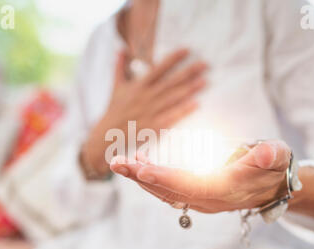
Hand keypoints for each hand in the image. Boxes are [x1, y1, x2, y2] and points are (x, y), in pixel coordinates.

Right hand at [83, 49, 207, 176]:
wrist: (108, 135)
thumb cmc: (114, 110)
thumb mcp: (116, 87)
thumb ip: (120, 67)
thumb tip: (120, 49)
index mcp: (138, 86)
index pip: (158, 68)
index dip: (173, 58)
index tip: (187, 50)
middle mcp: (145, 97)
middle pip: (171, 82)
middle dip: (189, 72)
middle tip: (205, 64)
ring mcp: (150, 112)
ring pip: (173, 98)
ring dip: (190, 89)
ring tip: (205, 81)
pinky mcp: (153, 126)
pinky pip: (171, 117)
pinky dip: (183, 110)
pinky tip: (196, 104)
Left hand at [110, 140, 290, 212]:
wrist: (271, 185)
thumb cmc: (272, 166)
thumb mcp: (276, 156)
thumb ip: (269, 156)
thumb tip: (265, 154)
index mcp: (226, 189)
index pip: (190, 186)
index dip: (166, 178)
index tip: (142, 168)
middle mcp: (209, 200)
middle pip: (170, 191)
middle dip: (142, 177)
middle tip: (117, 163)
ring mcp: (200, 200)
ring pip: (165, 191)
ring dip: (140, 178)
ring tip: (119, 162)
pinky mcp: (195, 196)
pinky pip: (168, 189)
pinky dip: (150, 178)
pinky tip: (138, 162)